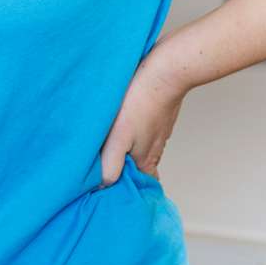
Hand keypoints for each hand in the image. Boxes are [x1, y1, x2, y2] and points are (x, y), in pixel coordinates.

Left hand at [99, 55, 188, 186]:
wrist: (165, 72)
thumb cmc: (140, 103)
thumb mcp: (119, 138)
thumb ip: (111, 165)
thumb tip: (102, 186)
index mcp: (147, 160)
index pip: (141, 188)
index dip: (126, 192)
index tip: (109, 192)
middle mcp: (155, 149)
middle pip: (138, 169)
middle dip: (122, 172)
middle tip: (100, 170)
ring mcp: (157, 132)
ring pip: (138, 149)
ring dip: (123, 151)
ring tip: (102, 147)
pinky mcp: (155, 116)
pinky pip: (141, 131)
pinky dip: (129, 133)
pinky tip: (116, 124)